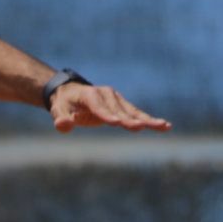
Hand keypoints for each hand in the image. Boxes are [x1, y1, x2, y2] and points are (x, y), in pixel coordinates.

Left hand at [50, 82, 170, 133]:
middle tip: (139, 128)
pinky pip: (136, 114)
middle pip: (118, 110)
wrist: (71, 93)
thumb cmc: (64, 104)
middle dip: (128, 120)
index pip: (99, 107)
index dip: (106, 115)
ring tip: (163, 126)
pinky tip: (164, 126)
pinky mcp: (122, 105)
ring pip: (132, 112)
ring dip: (147, 120)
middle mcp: (106, 94)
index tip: (115, 123)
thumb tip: (62, 126)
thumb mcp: (58, 110)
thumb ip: (61, 119)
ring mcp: (116, 99)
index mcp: (90, 95)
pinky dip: (149, 120)